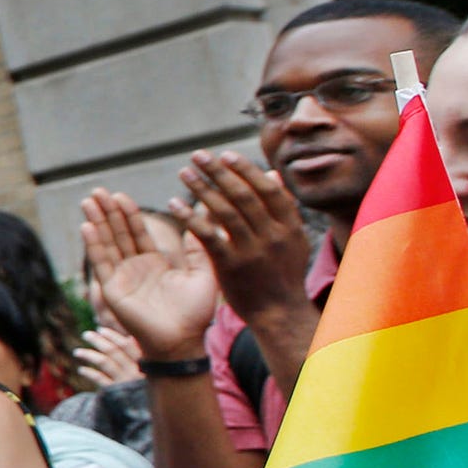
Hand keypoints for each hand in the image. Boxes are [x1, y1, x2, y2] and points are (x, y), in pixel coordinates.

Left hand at [72, 325, 143, 388]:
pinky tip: (81, 370)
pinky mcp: (116, 393)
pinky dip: (89, 373)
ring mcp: (125, 382)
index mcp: (145, 363)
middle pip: (114, 351)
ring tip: (77, 352)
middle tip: (86, 334)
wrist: (148, 414)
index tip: (101, 329)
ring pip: (104, 362)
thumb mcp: (148, 371)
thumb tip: (130, 337)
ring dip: (89, 355)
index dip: (113, 336)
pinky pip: (100, 380)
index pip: (127, 344)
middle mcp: (135, 371)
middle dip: (98, 341)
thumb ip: (140, 356)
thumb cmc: (147, 389)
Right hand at [79, 189, 219, 361]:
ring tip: (88, 201)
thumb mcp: (204, 274)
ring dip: (97, 222)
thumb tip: (205, 220)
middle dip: (108, 212)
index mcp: (154, 264)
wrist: (183, 341)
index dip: (129, 214)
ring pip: (107, 244)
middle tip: (97, 190)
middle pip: (118, 234)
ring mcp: (122, 279)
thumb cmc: (196, 313)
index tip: (120, 194)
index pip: (138, 233)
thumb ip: (200, 247)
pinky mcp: (113, 291)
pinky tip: (87, 226)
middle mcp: (134, 269)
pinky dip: (94, 245)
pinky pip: (102, 264)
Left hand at [174, 152, 315, 318]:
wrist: (279, 313)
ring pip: (225, 212)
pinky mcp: (231, 266)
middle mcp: (273, 235)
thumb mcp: (292, 240)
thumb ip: (282, 208)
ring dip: (202, 189)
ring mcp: (252, 251)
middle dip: (219, 172)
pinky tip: (175, 205)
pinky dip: (191, 217)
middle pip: (244, 195)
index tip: (225, 154)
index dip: (245, 170)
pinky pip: (208, 236)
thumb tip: (272, 173)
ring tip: (184, 173)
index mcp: (289, 226)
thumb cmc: (282, 274)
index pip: (267, 189)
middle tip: (198, 155)